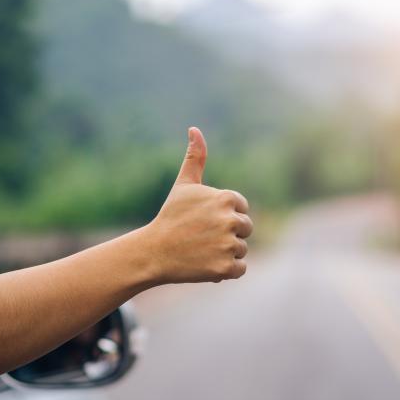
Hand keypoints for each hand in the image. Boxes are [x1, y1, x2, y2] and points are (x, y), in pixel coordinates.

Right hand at [145, 127, 252, 283]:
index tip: (204, 219)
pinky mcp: (224, 268)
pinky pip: (239, 269)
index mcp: (226, 199)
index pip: (242, 209)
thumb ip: (195, 157)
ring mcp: (228, 245)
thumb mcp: (184, 185)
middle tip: (202, 236)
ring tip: (201, 250)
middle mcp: (230, 220)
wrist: (154, 252)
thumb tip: (194, 129)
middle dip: (227, 234)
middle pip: (245, 229)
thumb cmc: (171, 216)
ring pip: (241, 250)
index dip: (224, 215)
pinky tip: (205, 263)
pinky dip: (225, 270)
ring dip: (225, 252)